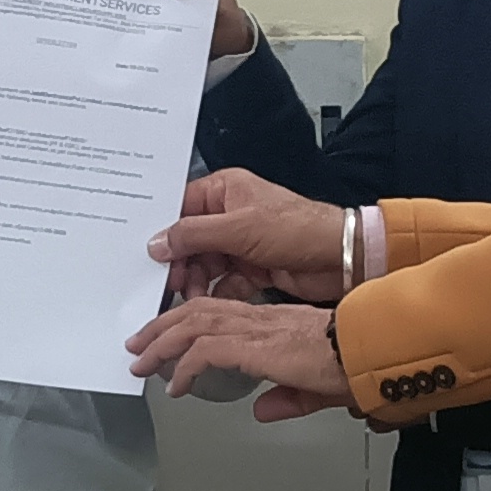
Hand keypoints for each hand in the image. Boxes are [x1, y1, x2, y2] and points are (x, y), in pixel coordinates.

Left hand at [126, 294, 350, 420]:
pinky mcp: (257, 347)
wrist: (373, 350)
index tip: (166, 340)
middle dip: (161, 328)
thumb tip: (262, 410)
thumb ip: (286, 398)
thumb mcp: (314, 387)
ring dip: (162, 343)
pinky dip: (184, 366)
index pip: (218, 313)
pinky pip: (206, 352)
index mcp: (272, 323)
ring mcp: (257, 330)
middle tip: (138, 345)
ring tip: (142, 361)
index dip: (187, 323)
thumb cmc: (355, 362)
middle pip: (197, 312)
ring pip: (193, 325)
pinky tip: (174, 384)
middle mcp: (260, 319)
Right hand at [148, 167, 346, 299]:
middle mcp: (231, 213)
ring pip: (204, 263)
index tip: (150, 254)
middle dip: (180, 262)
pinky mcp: (252, 266)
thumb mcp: (238, 228)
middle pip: (190, 240)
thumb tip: (159, 241)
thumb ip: (194, 235)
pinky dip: (216, 291)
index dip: (164, 231)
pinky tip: (210, 301)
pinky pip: (223, 281)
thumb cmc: (300, 227)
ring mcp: (241, 241)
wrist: (340, 257)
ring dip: (196, 280)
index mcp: (226, 190)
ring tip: (190, 294)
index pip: (181, 207)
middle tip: (170, 281)